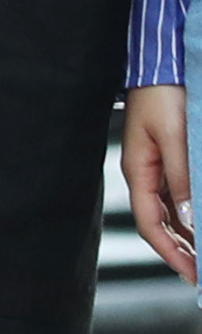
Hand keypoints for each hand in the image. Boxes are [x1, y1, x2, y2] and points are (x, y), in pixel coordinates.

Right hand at [122, 84, 195, 283]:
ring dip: (186, 234)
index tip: (193, 273)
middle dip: (181, 251)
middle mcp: (144, 172)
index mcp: (138, 171)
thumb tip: (189, 218)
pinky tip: (199, 218)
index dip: (172, 253)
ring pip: (169, 211)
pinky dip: (189, 211)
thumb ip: (182, 178)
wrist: (162, 60)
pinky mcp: (167, 155)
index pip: (150, 225)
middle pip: (159, 223)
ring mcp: (154, 165)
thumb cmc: (164, 92)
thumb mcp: (176, 137)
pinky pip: (176, 193)